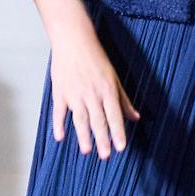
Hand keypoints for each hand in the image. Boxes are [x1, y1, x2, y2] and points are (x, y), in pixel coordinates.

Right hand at [49, 19, 140, 157]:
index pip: (114, 115)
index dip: (118, 132)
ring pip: (80, 119)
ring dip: (83, 136)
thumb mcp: (114, 77)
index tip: (121, 147)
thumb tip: (135, 117)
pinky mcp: (60, 91)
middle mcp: (92, 93)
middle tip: (105, 155)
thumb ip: (123, 100)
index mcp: (107, 89)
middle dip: (102, 139)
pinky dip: (59, 124)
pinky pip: (59, 111)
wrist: (73, 40)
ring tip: (87, 150)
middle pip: (98, 120)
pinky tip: (60, 137)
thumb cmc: (95, 57)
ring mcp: (74, 93)